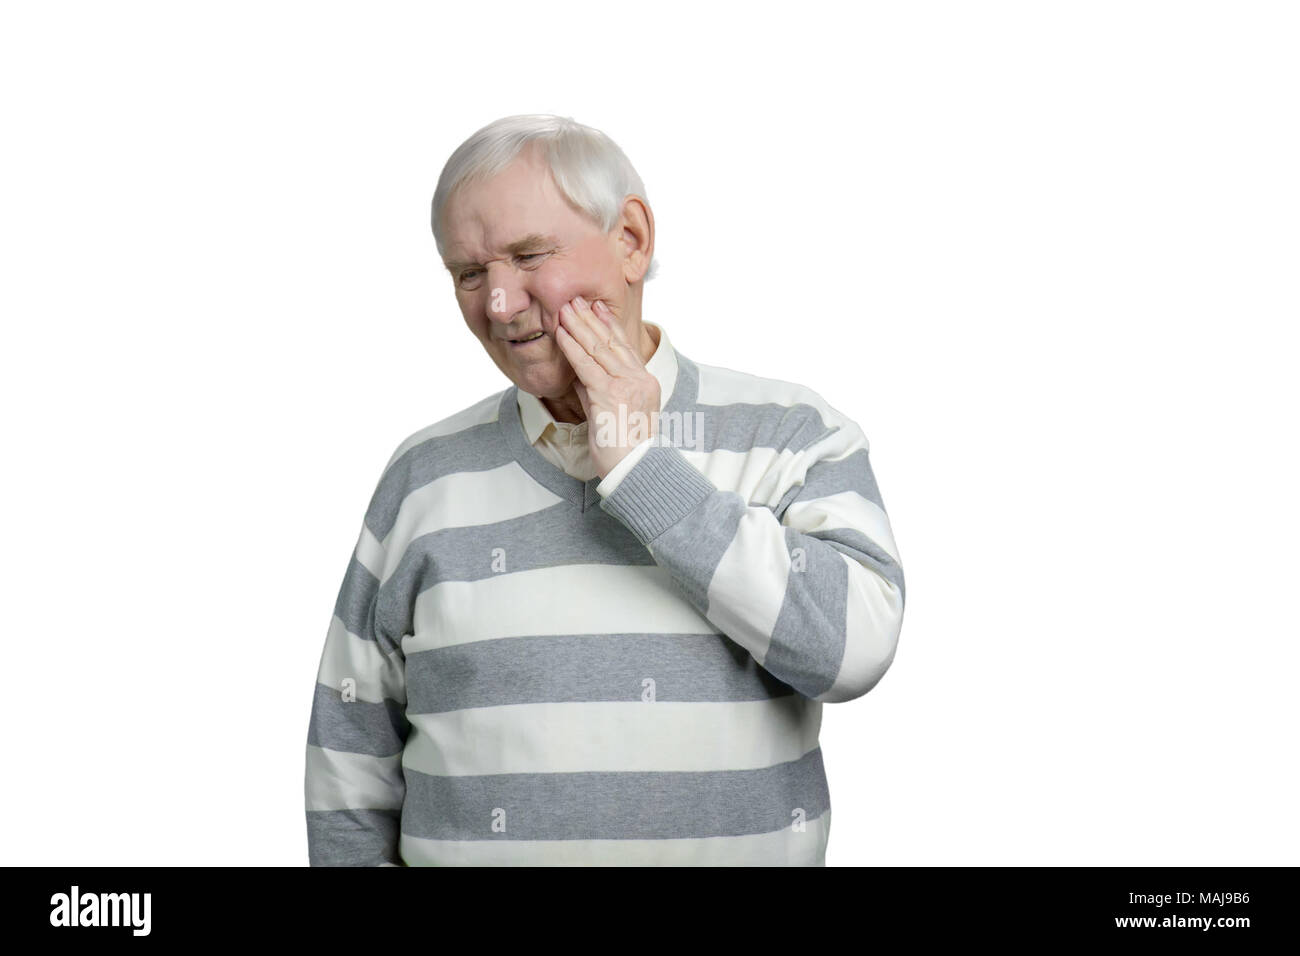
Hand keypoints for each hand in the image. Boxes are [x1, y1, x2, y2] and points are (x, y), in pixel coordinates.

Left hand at [554, 294, 659, 477]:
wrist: (634, 471)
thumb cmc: (623, 452)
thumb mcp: (612, 415)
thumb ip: (597, 393)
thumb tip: (579, 377)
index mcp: (645, 383)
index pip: (624, 348)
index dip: (609, 325)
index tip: (597, 308)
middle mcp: (640, 380)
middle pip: (611, 342)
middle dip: (591, 318)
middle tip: (576, 299)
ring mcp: (627, 385)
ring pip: (598, 349)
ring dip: (578, 326)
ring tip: (564, 309)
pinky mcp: (610, 394)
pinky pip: (586, 365)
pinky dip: (572, 347)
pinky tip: (561, 333)